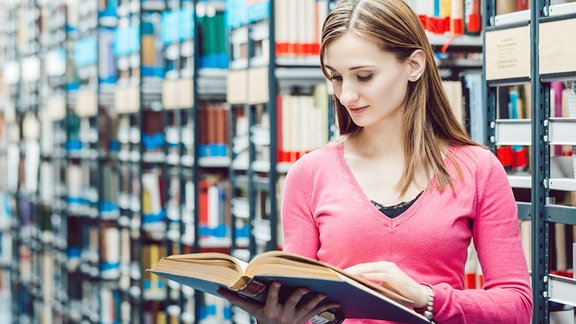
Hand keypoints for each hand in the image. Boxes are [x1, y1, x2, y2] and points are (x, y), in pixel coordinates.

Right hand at [217, 282, 339, 323]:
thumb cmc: (262, 320)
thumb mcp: (251, 311)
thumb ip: (236, 299)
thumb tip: (217, 289)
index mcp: (270, 310)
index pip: (271, 299)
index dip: (273, 291)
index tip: (275, 282)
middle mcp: (284, 314)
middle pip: (292, 302)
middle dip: (299, 295)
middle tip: (306, 288)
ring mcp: (296, 317)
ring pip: (308, 307)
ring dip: (317, 300)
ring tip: (323, 294)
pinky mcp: (306, 317)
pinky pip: (318, 311)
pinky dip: (328, 306)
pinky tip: (337, 302)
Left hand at [344, 261, 429, 308]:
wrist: (419, 295)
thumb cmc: (400, 292)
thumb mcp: (384, 287)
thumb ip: (373, 285)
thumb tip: (357, 288)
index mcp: (382, 267)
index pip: (364, 267)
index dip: (352, 269)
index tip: (340, 273)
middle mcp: (386, 265)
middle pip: (365, 266)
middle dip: (352, 270)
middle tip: (340, 274)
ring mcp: (391, 270)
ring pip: (371, 269)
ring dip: (359, 272)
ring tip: (348, 276)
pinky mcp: (396, 277)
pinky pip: (381, 275)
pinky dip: (372, 276)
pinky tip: (363, 278)